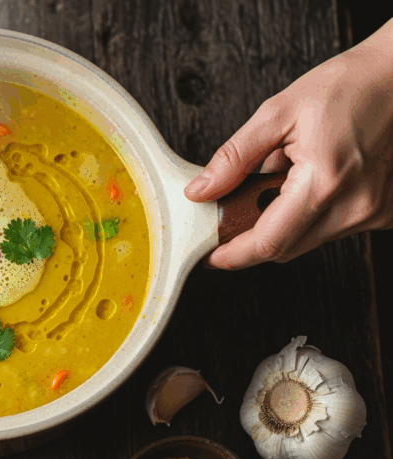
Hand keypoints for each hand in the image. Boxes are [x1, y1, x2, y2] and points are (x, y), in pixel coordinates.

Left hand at [184, 19, 392, 269]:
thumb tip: (201, 191)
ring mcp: (374, 212)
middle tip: (230, 213)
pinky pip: (332, 229)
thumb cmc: (346, 86)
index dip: (233, 254)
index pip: (268, 242)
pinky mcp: (384, 212)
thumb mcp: (276, 114)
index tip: (210, 255)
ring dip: (281, 224)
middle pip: (285, 249)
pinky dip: (309, 216)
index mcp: (324, 183)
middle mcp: (354, 206)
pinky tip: (310, 184)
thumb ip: (234, 159)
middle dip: (251, 237)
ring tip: (281, 180)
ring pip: (307, 241)